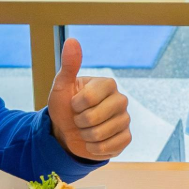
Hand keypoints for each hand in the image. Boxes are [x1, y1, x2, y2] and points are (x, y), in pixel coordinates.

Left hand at [46, 38, 130, 159]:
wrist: (67, 131)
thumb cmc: (65, 106)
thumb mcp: (62, 86)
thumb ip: (69, 65)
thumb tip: (72, 40)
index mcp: (108, 84)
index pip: (89, 98)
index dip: (75, 105)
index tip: (74, 104)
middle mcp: (121, 100)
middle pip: (94, 118)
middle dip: (79, 122)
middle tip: (79, 118)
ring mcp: (125, 120)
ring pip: (100, 134)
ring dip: (85, 136)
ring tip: (85, 130)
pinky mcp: (126, 138)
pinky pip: (108, 147)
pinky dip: (94, 148)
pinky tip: (93, 141)